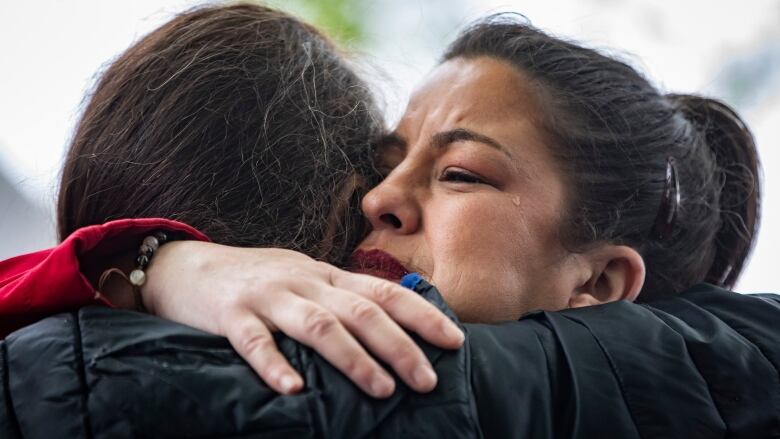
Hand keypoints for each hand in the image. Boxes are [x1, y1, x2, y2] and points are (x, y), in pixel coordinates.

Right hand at [141, 241, 464, 397]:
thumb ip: (342, 297)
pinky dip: (275, 365)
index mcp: (326, 276)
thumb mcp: (306, 279)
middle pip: (361, 311)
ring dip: (354, 358)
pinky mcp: (230, 315)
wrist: (188, 265)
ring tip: (382, 389)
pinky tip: (293, 391)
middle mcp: (304, 283)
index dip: (423, 315)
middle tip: (427, 380)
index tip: (455, 341)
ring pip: (318, 325)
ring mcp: (268, 297)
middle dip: (400, 346)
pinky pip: (255, 341)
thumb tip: (392, 323)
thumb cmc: (258, 278)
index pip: (384, 292)